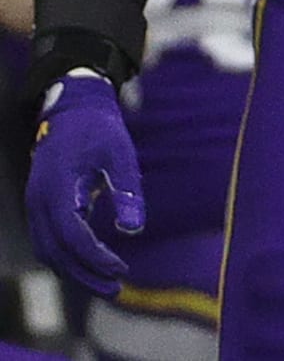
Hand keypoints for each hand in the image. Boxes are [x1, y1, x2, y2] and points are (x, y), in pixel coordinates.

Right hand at [25, 70, 143, 295]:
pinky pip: (47, 242)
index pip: (72, 234)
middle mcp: (38, 201)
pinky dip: (66, 258)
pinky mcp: (40, 207)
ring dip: (74, 271)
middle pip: (55, 251)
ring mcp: (34, 205)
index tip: (122, 268)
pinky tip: (91, 265)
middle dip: (84, 274)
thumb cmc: (100, 131)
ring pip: (48, 251)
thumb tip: (134, 230)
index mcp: (56, 187)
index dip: (95, 256)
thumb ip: (127, 190)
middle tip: (116, 288)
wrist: (73, 111)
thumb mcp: (121, 154)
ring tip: (107, 283)